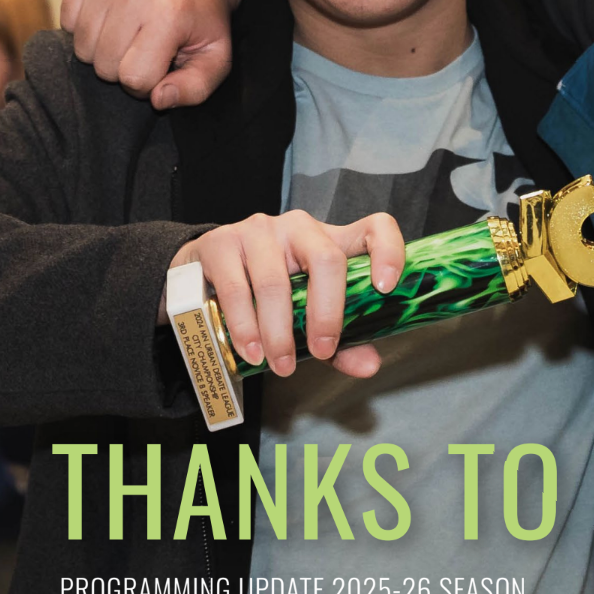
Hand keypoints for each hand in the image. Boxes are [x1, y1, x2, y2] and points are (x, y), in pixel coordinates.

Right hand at [60, 0, 255, 108]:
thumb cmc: (205, 14)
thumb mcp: (217, 56)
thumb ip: (195, 88)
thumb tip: (158, 100)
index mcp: (169, 15)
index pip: (134, 77)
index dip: (148, 83)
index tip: (162, 66)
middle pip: (103, 66)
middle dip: (125, 68)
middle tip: (147, 48)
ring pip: (82, 48)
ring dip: (104, 50)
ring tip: (131, 33)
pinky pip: (67, 23)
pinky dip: (87, 28)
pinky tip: (114, 18)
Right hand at [162, 210, 405, 378]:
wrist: (204, 273)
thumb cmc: (270, 292)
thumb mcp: (309, 311)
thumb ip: (342, 340)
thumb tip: (368, 365)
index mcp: (333, 239)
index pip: (375, 227)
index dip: (389, 251)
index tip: (387, 287)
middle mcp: (301, 227)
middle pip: (328, 259)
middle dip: (327, 313)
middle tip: (322, 351)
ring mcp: (260, 231)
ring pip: (277, 282)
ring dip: (280, 332)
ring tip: (281, 365)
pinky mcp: (222, 243)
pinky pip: (236, 289)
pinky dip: (246, 328)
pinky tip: (251, 351)